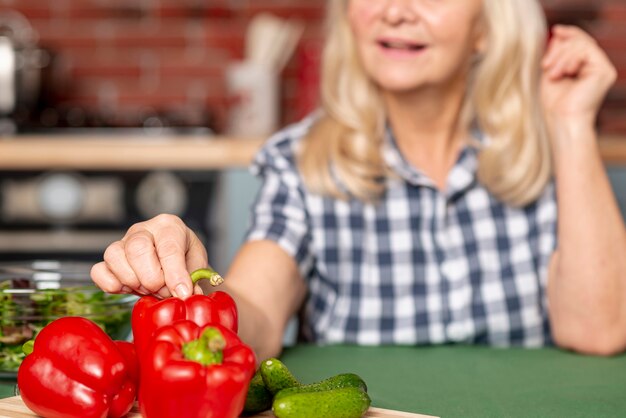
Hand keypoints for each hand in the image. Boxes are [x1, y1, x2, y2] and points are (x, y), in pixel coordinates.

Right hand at [91, 214, 208, 298]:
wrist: (175, 262)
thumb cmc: (186, 259)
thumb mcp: (197, 265)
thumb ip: (193, 279)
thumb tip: (185, 293)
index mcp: (169, 226)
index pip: (168, 248)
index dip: (175, 274)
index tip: (182, 292)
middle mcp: (143, 230)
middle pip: (137, 249)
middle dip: (152, 278)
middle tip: (163, 291)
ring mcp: (123, 242)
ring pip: (114, 256)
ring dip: (133, 281)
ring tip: (149, 289)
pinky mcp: (109, 260)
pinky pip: (98, 271)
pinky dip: (111, 285)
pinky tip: (129, 289)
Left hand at [541, 25, 616, 125]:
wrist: (562, 120)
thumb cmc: (555, 104)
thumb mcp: (551, 73)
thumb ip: (556, 54)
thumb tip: (558, 34)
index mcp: (587, 68)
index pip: (581, 43)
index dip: (569, 34)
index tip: (555, 31)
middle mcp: (598, 67)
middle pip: (581, 41)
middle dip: (559, 49)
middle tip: (544, 65)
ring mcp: (603, 69)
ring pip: (581, 44)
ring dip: (561, 57)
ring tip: (551, 74)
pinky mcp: (605, 71)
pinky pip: (586, 50)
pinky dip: (569, 59)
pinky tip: (563, 74)